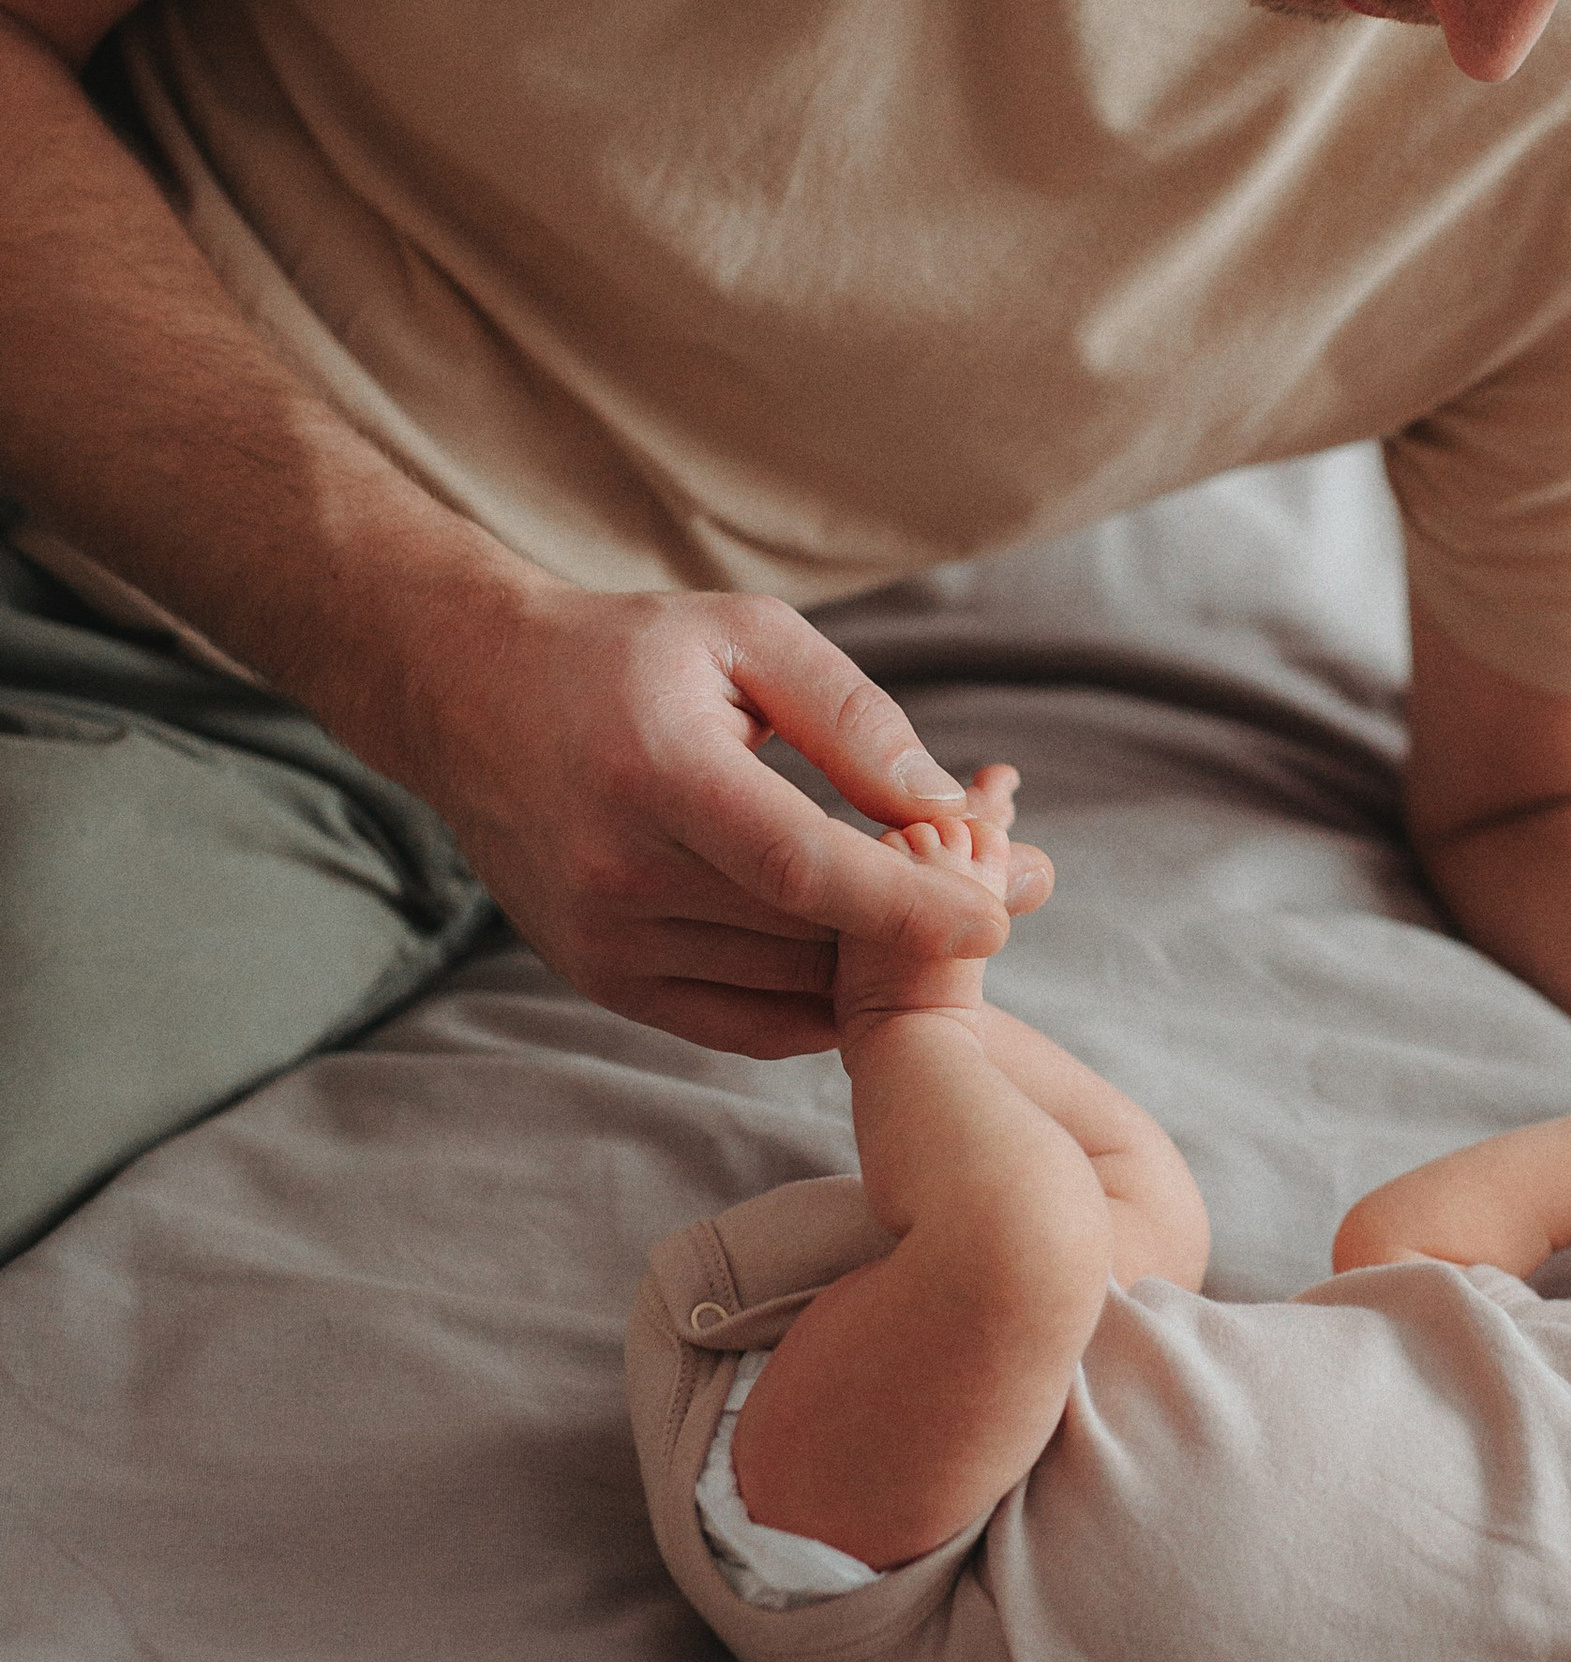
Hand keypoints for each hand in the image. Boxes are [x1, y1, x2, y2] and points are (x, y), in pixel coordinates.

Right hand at [408, 576, 1052, 1058]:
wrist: (471, 697)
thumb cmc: (626, 654)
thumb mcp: (747, 640)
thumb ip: (854, 720)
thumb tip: (952, 806)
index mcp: (657, 773)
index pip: (801, 865)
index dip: (906, 903)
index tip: (999, 916)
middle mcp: (618, 872)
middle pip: (805, 931)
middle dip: (920, 917)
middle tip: (1008, 871)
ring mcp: (603, 940)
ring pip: (783, 982)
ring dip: (875, 955)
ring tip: (937, 889)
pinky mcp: (602, 978)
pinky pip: (741, 1021)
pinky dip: (817, 1000)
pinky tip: (866, 952)